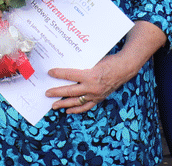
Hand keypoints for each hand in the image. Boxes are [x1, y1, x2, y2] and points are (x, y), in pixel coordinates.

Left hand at [46, 20, 164, 114]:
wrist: (125, 68)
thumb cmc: (109, 61)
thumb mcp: (94, 60)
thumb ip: (81, 65)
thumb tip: (66, 64)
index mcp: (90, 75)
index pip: (69, 75)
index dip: (58, 73)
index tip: (50, 72)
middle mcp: (92, 87)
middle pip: (70, 91)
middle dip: (57, 92)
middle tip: (47, 93)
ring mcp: (96, 95)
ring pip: (76, 102)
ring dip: (64, 104)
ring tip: (54, 105)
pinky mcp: (99, 98)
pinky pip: (86, 106)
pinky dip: (77, 109)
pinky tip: (69, 110)